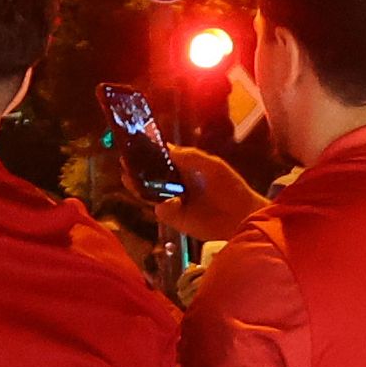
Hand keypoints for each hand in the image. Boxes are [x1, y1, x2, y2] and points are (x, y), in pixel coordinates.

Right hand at [139, 145, 262, 242]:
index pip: (160, 158)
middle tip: (124, 163)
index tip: (133, 147)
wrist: (241, 216)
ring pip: (150, 193)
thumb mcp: (211, 165)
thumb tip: (166, 149)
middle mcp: (175, 183)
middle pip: (150, 176)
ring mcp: (173, 201)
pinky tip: (170, 202)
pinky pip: (161, 210)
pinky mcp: (175, 219)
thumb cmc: (229, 186)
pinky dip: (162, 206)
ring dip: (139, 187)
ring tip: (128, 179)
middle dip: (136, 170)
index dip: (147, 153)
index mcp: (184, 167)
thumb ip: (189, 156)